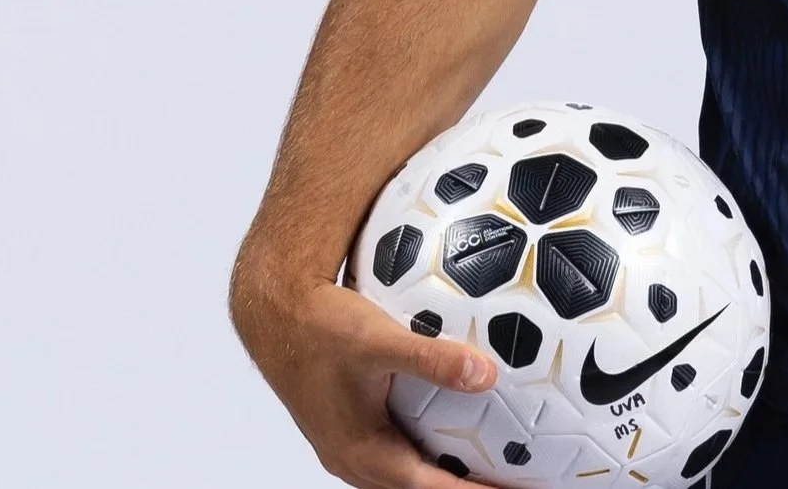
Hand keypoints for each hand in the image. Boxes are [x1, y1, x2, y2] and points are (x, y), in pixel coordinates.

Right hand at [231, 269, 498, 486]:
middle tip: (511, 479)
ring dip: (442, 474)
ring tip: (489, 463)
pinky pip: (395, 449)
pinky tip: (452, 425)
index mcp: (361, 452)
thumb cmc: (320, 328)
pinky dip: (425, 449)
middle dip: (463, 488)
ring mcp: (349, 445)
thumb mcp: (380, 340)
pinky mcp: (348, 426)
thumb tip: (486, 374)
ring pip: (404, 473)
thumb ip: (433, 358)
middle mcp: (353, 459)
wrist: (276, 316)